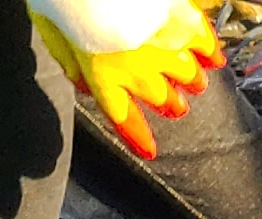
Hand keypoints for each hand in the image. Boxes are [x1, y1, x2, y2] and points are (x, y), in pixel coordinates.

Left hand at [27, 1, 225, 160]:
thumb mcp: (48, 26)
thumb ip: (66, 59)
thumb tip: (81, 84)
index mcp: (104, 78)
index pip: (124, 120)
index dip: (138, 138)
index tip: (149, 150)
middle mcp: (140, 74)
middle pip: (163, 101)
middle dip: (171, 105)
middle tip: (176, 106)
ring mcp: (166, 52)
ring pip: (189, 79)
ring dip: (192, 82)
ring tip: (195, 82)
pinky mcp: (185, 26)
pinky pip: (205, 47)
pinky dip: (210, 55)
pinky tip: (213, 60)